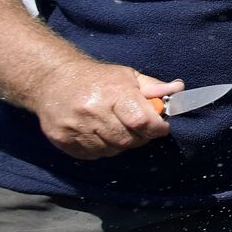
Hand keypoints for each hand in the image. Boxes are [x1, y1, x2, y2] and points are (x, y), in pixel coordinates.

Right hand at [27, 58, 183, 159]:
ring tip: (117, 127)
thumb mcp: (128, 76)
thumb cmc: (97, 79)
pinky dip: (102, 148)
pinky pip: (94, 155)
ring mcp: (75, 127)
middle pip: (129, 140)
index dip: (157, 127)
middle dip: (140, 136)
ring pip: (112, 150)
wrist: (52, 80)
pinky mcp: (62, 140)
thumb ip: (154, 87)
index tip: (161, 126)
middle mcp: (92, 111)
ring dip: (121, 143)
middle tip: (139, 127)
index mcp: (113, 93)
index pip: (142, 121)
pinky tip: (99, 133)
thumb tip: (178, 90)